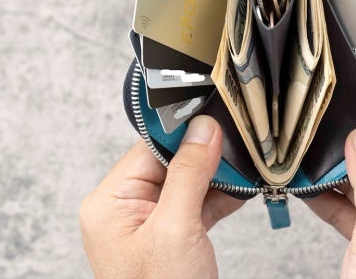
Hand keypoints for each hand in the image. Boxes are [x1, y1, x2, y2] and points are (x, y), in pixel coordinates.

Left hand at [79, 116, 244, 278]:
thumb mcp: (176, 228)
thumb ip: (189, 174)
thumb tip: (203, 129)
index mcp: (110, 203)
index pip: (148, 149)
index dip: (183, 133)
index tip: (214, 119)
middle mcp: (126, 209)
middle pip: (169, 163)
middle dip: (205, 154)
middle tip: (237, 143)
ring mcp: (150, 223)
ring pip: (186, 182)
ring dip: (216, 175)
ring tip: (244, 166)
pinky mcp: (172, 235)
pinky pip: (196, 203)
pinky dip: (219, 196)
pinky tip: (241, 188)